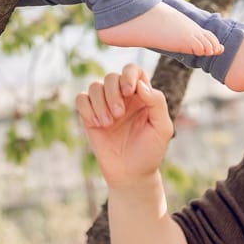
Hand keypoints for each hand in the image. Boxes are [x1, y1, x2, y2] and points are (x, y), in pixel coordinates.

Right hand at [75, 64, 173, 186]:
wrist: (131, 174)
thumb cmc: (150, 150)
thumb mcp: (162, 127)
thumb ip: (156, 102)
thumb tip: (140, 84)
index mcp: (141, 94)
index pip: (133, 70)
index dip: (129, 74)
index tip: (129, 91)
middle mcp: (121, 95)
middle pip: (111, 76)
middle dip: (113, 93)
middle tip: (119, 114)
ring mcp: (104, 104)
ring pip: (94, 86)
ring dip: (100, 103)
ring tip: (108, 123)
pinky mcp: (89, 115)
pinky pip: (81, 99)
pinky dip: (87, 108)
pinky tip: (97, 123)